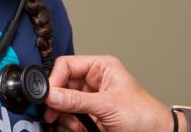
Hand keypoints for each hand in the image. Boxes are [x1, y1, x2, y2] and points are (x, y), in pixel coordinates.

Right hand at [43, 55, 174, 131]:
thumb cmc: (143, 115)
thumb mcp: (107, 105)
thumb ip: (77, 100)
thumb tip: (51, 94)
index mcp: (101, 67)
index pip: (67, 65)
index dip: (55, 79)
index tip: (47, 95)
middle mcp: (94, 80)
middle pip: (62, 84)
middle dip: (57, 100)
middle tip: (51, 112)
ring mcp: (91, 98)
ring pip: (63, 102)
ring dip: (63, 114)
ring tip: (72, 124)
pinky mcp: (90, 115)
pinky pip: (69, 116)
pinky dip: (69, 124)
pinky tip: (77, 128)